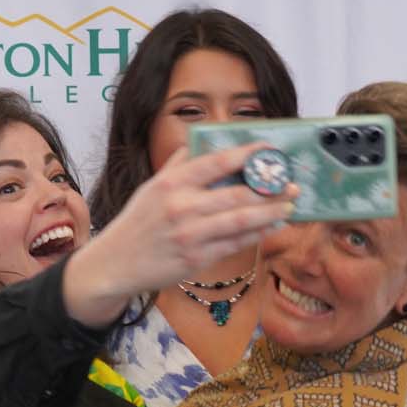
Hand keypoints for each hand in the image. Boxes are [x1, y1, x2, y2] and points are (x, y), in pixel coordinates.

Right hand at [63, 144, 295, 328]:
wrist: (115, 264)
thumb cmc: (137, 224)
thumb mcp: (151, 188)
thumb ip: (178, 165)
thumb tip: (199, 142)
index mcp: (172, 182)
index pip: (216, 161)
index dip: (247, 154)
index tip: (270, 150)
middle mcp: (182, 206)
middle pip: (236, 193)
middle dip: (269, 189)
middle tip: (291, 184)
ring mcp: (190, 235)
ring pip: (240, 221)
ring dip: (270, 213)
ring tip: (289, 207)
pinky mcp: (196, 259)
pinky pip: (234, 244)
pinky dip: (256, 235)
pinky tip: (270, 227)